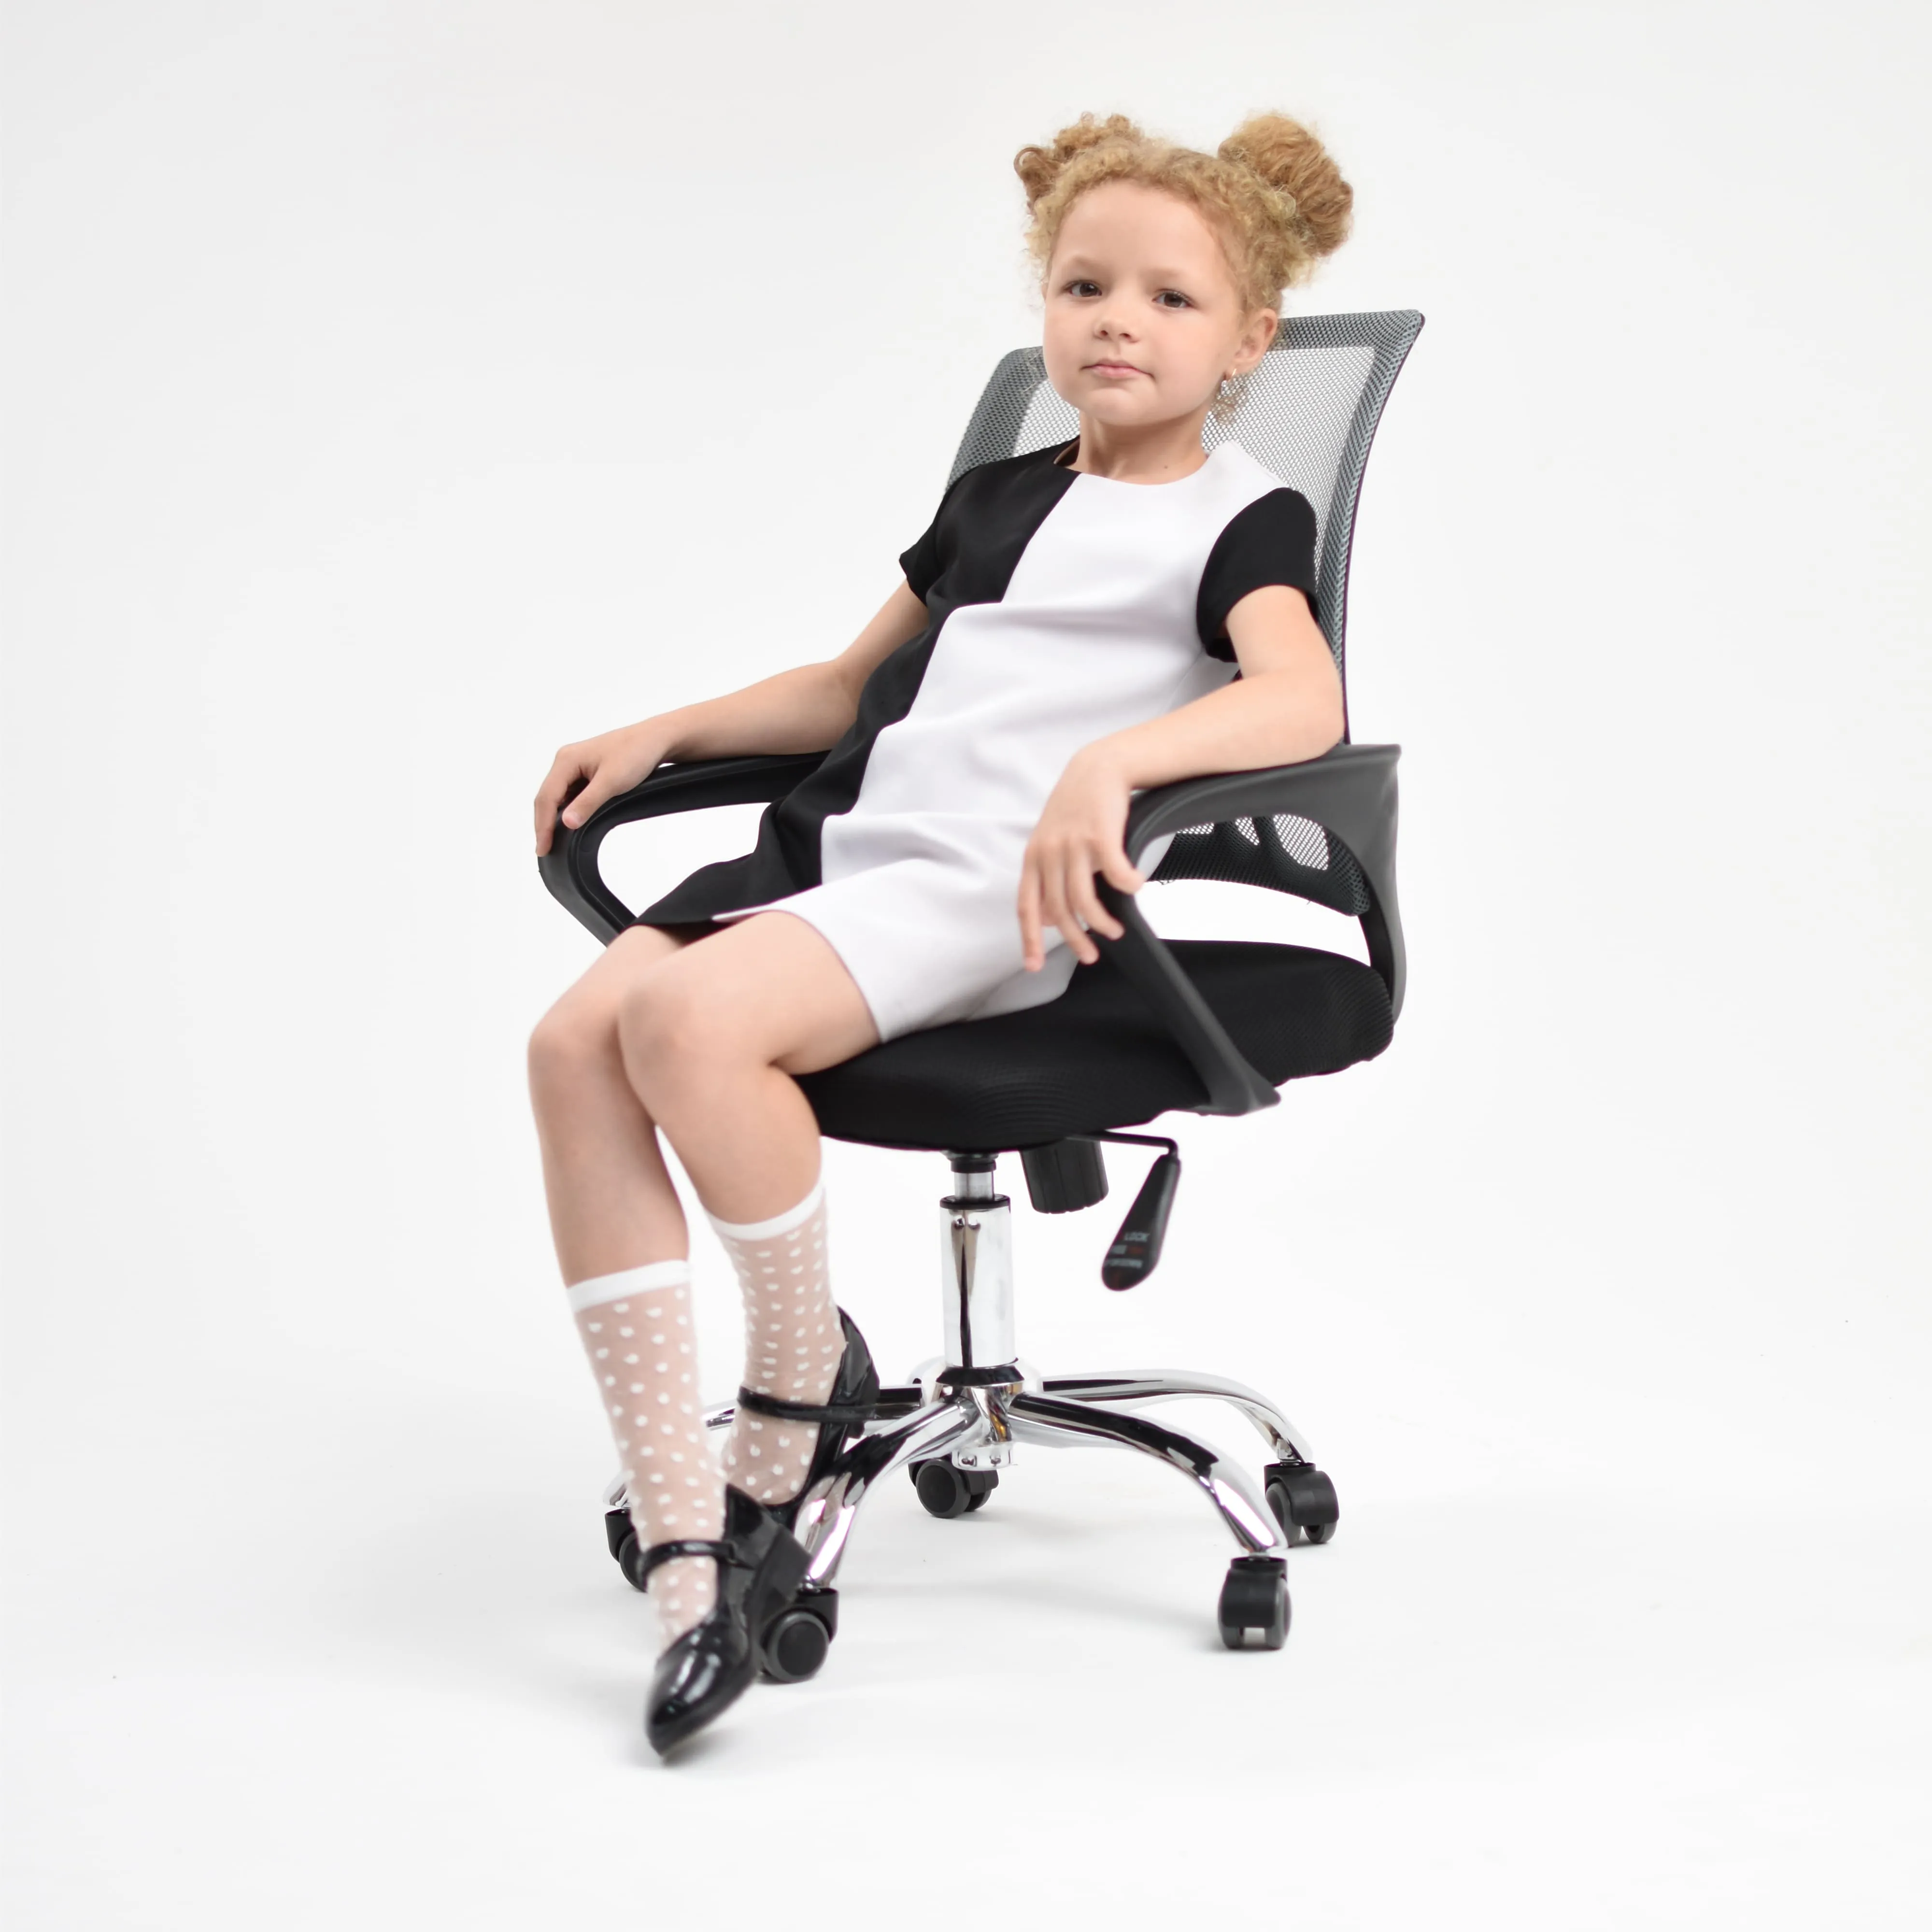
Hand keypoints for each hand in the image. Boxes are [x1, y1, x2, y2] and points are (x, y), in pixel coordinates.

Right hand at [533, 721, 672, 855]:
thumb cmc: (636, 753)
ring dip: (554, 817)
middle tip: (544, 849)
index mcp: (566, 760)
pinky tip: (571, 823)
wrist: (656, 740)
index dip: (542, 825)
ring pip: (557, 796)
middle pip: (547, 797)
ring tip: (553, 840)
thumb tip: (566, 822)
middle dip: (544, 823)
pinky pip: (570, 794)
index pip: (546, 797)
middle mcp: (566, 761)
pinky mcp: (585, 772)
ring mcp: (575, 766)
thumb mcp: (612, 782)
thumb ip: (587, 803)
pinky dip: (568, 810)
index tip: (543, 847)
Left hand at [1017, 747, 1144, 969]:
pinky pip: (1115, 874)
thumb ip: (1047, 879)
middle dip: (1075, 939)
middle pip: (1058, 910)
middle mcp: (1049, 853)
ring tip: (1114, 930)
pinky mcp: (1100, 835)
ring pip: (1084, 900)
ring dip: (1101, 922)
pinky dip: (1128, 886)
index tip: (1033, 965)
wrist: (1099, 768)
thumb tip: (1048, 919)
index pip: (1026, 907)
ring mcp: (1074, 844)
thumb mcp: (1051, 842)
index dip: (1029, 940)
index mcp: (1034, 858)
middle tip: (1090, 955)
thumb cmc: (1077, 808)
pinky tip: (1136, 886)